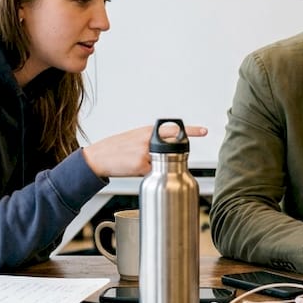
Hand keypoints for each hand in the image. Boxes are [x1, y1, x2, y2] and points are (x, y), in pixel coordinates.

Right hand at [81, 123, 207, 178]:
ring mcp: (145, 153)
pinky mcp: (140, 165)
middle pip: (171, 147)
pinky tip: (131, 168)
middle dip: (176, 152)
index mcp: (147, 131)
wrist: (98, 157)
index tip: (204, 131)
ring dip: (154, 167)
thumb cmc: (116, 149)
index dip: (190, 130)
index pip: (173, 129)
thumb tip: (165, 151)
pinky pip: (150, 173)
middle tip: (176, 155)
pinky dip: (144, 173)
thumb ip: (150, 142)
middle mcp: (148, 140)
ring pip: (161, 164)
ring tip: (135, 162)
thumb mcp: (134, 138)